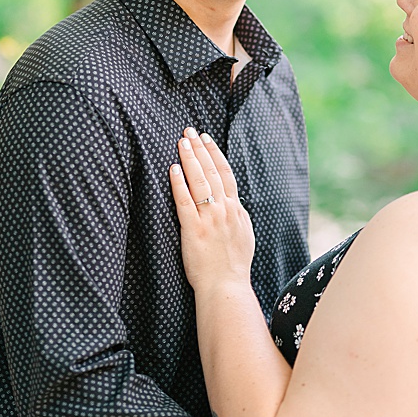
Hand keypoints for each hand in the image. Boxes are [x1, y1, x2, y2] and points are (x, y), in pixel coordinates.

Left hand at [170, 128, 254, 292]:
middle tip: (190, 131)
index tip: (207, 139)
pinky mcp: (193, 229)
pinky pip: (185, 201)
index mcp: (236, 210)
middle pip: (212, 172)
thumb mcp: (244, 235)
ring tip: (181, 142)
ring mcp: (210, 218)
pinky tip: (173, 169)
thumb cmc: (233, 265)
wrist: (226, 285)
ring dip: (190, 159)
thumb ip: (237, 217)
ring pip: (200, 181)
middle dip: (200, 149)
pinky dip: (179, 183)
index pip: (226, 175)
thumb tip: (233, 204)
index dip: (215, 154)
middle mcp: (225, 210)